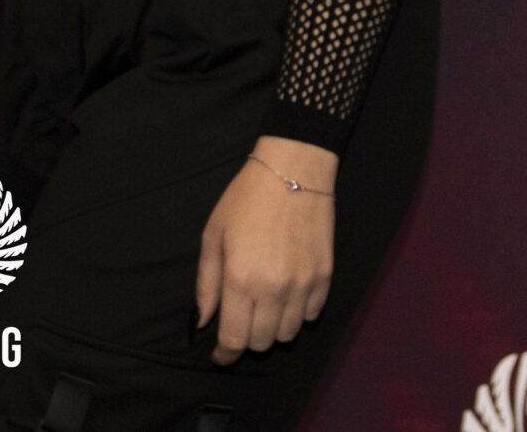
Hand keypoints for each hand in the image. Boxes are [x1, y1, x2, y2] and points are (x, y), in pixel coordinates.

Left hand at [195, 137, 338, 363]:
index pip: (233, 339)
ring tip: (263, 306)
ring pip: (288, 334)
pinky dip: (296, 314)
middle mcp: (274, 290)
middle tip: (240, 320)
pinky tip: (286, 294)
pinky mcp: (324, 278)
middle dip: (246, 339)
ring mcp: (303, 286)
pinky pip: (310, 316)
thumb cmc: (245, 200)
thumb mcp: (213, 235)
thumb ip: (207, 283)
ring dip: (272, 329)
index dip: (224, 355)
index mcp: (241, 280)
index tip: (219, 355)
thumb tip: (202, 320)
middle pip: (261, 343)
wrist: (293, 171)